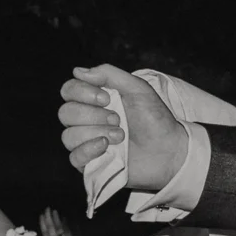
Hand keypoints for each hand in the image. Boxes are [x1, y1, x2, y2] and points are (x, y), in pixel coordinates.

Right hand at [57, 64, 187, 191]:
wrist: (169, 150)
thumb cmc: (155, 119)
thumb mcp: (137, 88)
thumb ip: (109, 74)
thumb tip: (77, 71)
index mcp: (95, 100)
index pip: (69, 90)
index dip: (82, 92)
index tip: (107, 98)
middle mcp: (87, 121)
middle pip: (65, 113)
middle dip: (93, 115)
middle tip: (118, 119)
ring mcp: (87, 143)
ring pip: (68, 136)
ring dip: (96, 133)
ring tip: (120, 136)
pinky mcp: (91, 164)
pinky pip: (74, 157)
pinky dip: (88, 150)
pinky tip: (106, 147)